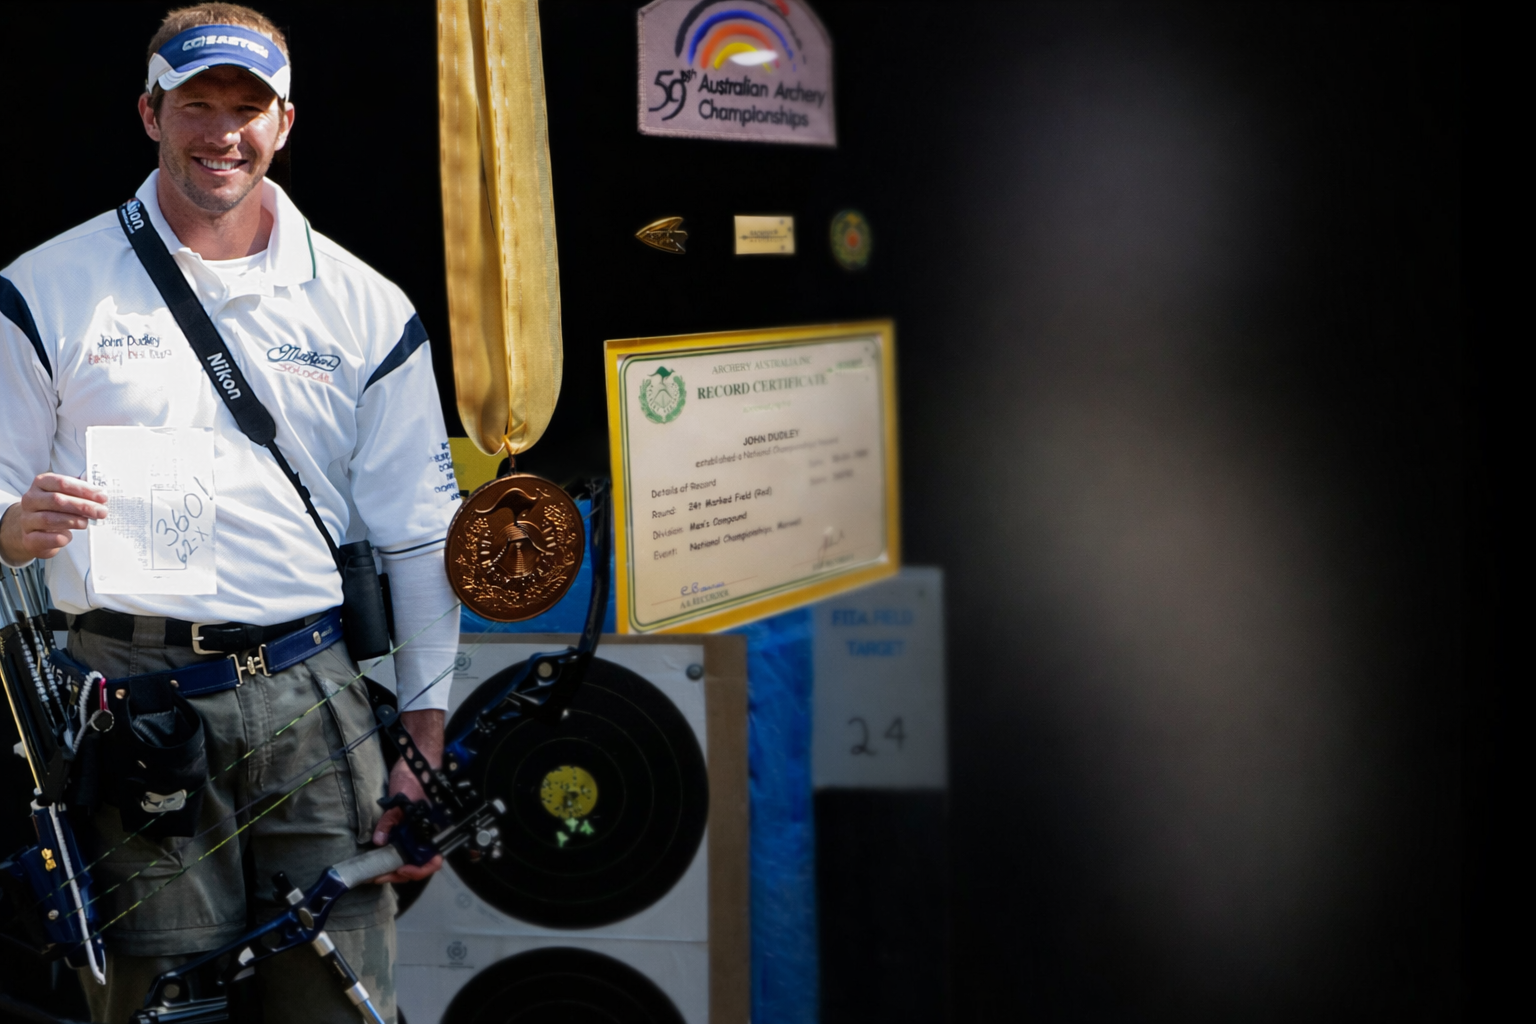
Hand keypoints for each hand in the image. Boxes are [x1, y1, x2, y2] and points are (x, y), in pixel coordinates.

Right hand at [0, 473, 107, 563]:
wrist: (32, 529)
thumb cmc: (53, 509)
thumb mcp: (64, 495)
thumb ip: (80, 492)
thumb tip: (100, 493)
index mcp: (41, 484)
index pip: (62, 483)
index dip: (84, 489)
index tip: (102, 497)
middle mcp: (31, 500)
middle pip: (57, 500)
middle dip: (83, 506)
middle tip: (101, 511)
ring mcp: (27, 519)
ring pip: (49, 518)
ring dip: (72, 521)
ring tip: (86, 523)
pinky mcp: (29, 538)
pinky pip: (42, 538)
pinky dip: (58, 538)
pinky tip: (68, 536)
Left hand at [371, 708, 445, 883]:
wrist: (415, 762)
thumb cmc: (417, 780)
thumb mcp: (402, 800)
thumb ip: (391, 821)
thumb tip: (379, 841)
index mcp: (434, 831)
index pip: (432, 861)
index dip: (418, 870)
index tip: (400, 868)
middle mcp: (427, 837)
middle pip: (416, 865)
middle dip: (397, 873)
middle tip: (376, 875)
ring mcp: (416, 835)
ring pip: (407, 860)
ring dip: (392, 868)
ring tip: (374, 871)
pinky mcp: (406, 830)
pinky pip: (400, 850)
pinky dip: (389, 858)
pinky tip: (377, 859)